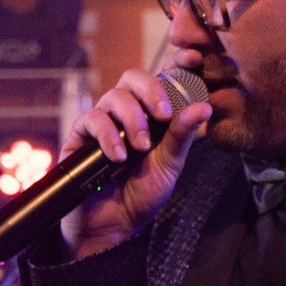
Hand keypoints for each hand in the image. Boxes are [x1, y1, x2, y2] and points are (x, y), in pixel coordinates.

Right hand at [61, 62, 210, 259]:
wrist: (114, 226)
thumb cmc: (142, 194)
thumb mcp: (170, 164)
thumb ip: (182, 135)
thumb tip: (204, 105)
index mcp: (152, 114)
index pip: (162, 78)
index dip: (176, 63)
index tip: (194, 58)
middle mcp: (126, 113)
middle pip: (133, 77)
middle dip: (152, 90)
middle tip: (163, 114)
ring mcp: (102, 122)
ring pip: (114, 96)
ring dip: (132, 118)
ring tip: (141, 147)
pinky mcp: (80, 137)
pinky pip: (92, 119)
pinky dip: (108, 135)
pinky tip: (119, 157)